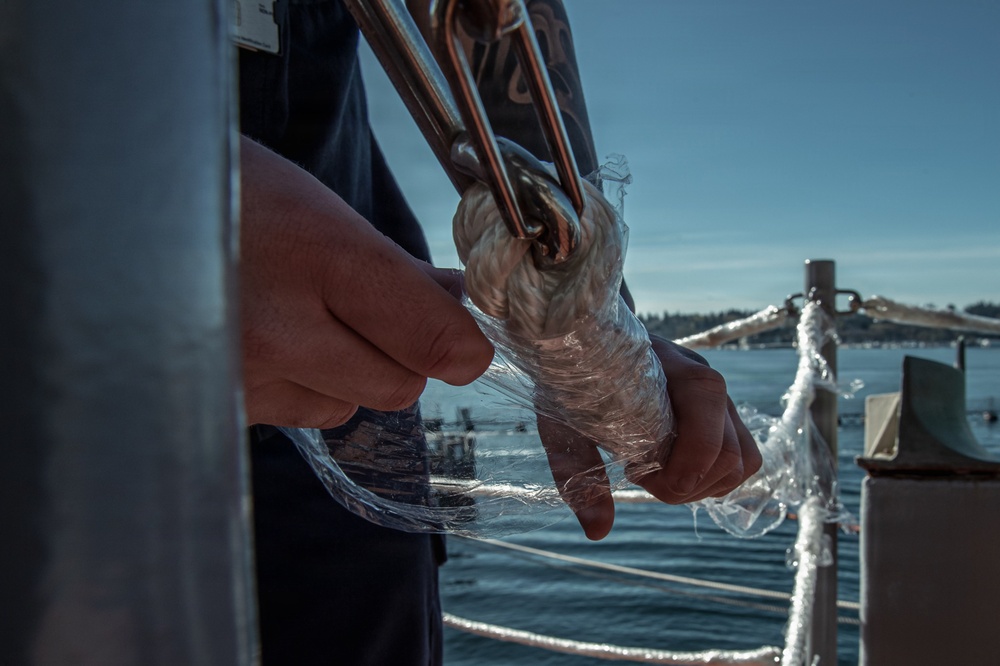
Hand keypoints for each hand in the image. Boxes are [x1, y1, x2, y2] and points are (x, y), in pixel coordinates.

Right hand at [239, 137, 493, 426]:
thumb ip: (394, 271)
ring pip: (349, 406)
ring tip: (298, 318)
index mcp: (320, 255)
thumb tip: (457, 308)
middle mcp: (279, 326)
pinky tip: (265, 340)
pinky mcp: (220, 407)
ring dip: (344, 374)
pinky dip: (300, 387)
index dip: (462, 344)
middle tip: (367, 314)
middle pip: (398, 385)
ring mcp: (243, 376)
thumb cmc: (232, 197)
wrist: (125, 210)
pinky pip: (301, 414)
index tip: (466, 342)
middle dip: (399, 355)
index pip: (430, 336)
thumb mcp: (319, 211)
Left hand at [539, 335, 761, 539]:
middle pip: (731, 450)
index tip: (637, 476)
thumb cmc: (574, 381)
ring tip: (658, 475)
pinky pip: (744, 461)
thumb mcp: (562, 421)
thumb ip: (576, 470)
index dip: (689, 456)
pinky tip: (675, 474)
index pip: (707, 401)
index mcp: (669, 365)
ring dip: (703, 486)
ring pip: (744, 461)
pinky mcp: (724, 419)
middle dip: (687, 484)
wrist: (590, 341)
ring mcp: (721, 400)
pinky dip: (715, 481)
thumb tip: (597, 531)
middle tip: (640, 475)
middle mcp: (705, 379)